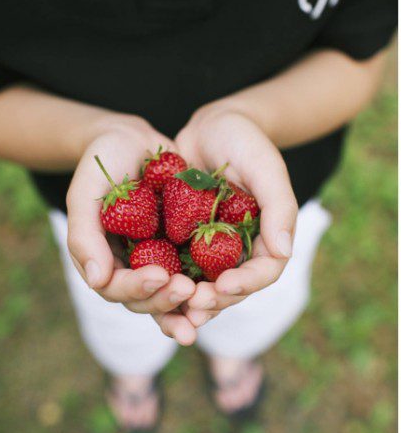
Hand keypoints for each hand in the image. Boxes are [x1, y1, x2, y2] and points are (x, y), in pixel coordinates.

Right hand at [66, 116, 198, 344]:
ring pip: (169, 296)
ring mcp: (155, 260)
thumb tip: (97, 281)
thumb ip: (84, 235)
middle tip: (188, 288)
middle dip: (165, 300)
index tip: (159, 274)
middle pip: (143, 300)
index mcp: (100, 258)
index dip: (135, 287)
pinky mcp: (181, 250)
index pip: (113, 288)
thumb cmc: (103, 160)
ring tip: (207, 296)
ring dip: (186, 304)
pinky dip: (207, 284)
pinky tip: (225, 284)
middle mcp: (128, 266)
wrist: (135, 139)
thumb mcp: (86, 192)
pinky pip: (194, 274)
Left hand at [175, 106, 298, 327]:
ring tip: (172, 304)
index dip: (246, 284)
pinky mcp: (181, 241)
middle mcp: (238, 250)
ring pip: (200, 284)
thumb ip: (279, 207)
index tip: (225, 285)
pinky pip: (172, 266)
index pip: (263, 273)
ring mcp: (208, 248)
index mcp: (267, 238)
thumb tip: (284, 251)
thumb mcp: (265, 167)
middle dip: (213, 300)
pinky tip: (147, 285)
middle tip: (193, 305)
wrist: (209, 126)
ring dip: (187, 300)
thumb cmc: (244, 141)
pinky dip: (163, 280)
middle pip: (229, 288)